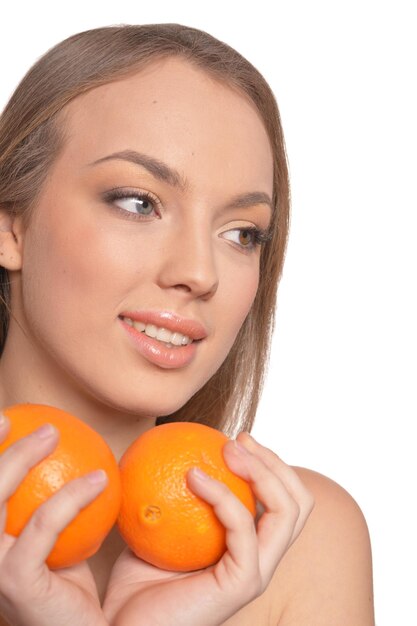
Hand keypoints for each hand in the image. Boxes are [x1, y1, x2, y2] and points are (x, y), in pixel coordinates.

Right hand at [0, 415, 108, 625]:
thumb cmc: (68, 593)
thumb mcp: (55, 544)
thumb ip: (53, 510)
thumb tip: (73, 459)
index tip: (1, 421)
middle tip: (21, 417)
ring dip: (18, 460)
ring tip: (51, 434)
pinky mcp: (16, 581)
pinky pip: (42, 527)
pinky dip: (68, 498)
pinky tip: (99, 480)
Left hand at [103, 432, 314, 625]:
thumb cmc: (138, 581)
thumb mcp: (161, 524)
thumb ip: (175, 494)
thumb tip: (174, 449)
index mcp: (250, 546)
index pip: (284, 499)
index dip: (270, 463)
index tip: (235, 438)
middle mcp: (261, 558)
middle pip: (299, 501)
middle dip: (274, 461)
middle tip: (237, 439)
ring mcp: (255, 572)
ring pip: (287, 510)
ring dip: (260, 469)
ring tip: (226, 449)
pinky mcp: (242, 583)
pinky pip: (244, 527)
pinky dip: (223, 494)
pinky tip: (193, 476)